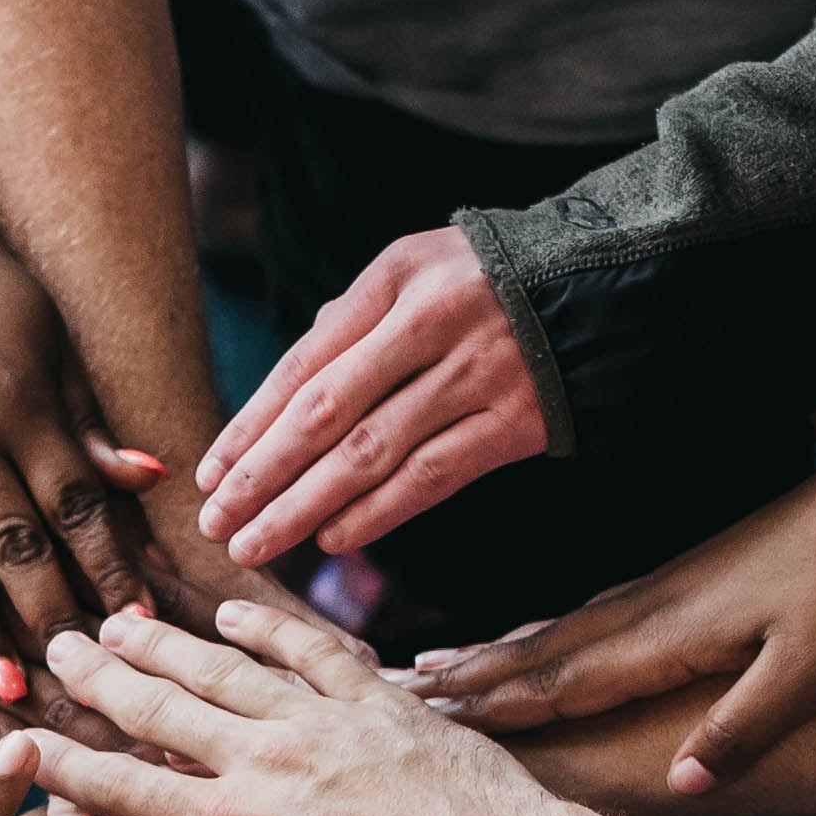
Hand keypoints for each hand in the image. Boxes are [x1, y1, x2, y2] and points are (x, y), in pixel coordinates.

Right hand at [0, 196, 166, 711]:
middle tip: (85, 684)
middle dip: (53, 619)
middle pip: (15, 544)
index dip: (110, 569)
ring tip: (7, 689)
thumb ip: (86, 416)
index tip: (139, 628)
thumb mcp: (47, 335)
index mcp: (23, 402)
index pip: (78, 505)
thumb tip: (152, 477)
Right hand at [26, 598, 559, 815]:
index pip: (125, 788)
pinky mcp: (384, 707)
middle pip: (163, 706)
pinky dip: (269, 628)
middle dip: (103, 678)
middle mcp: (268, 758)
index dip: (68, 764)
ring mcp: (327, 722)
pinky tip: (236, 614)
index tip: (26, 743)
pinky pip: (313, 651)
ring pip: (227, 667)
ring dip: (168, 642)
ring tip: (124, 619)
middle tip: (60, 645)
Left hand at [191, 227, 553, 567]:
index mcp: (395, 279)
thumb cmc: (482, 284)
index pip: (306, 364)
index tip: (210, 473)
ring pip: (373, 453)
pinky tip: (333, 538)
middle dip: (263, 475)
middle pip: (327, 413)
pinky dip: (379, 512)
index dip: (252, 425)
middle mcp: (431, 323)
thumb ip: (350, 328)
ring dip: (307, 507)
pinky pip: (434, 475)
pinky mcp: (516, 421)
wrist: (605, 283)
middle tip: (216, 522)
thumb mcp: (414, 273)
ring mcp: (477, 374)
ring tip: (257, 543)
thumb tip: (279, 405)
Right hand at [403, 444, 815, 793]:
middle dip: (460, 683)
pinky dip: (537, 637)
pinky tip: (528, 644)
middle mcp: (651, 606)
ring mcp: (664, 589)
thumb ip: (743, 727)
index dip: (491, 710)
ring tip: (426, 673)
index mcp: (671, 631)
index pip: (560, 679)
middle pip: (535, 652)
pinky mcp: (685, 581)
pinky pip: (586, 618)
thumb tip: (681, 782)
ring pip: (552, 631)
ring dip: (487, 657)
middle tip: (381, 702)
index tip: (420, 729)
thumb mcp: (814, 668)